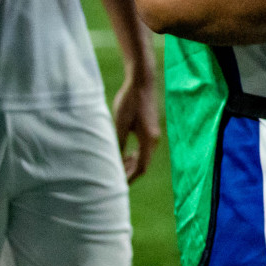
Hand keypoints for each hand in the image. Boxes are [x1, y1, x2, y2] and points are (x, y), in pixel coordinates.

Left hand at [112, 64, 160, 183]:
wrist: (141, 82)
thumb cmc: (129, 101)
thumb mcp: (120, 123)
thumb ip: (119, 143)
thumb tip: (113, 162)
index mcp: (148, 139)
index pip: (141, 167)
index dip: (128, 178)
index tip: (115, 184)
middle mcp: (154, 139)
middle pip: (144, 164)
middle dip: (128, 173)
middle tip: (111, 180)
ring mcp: (154, 134)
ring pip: (144, 157)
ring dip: (131, 165)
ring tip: (115, 168)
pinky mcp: (151, 129)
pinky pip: (144, 149)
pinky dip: (134, 156)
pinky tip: (123, 154)